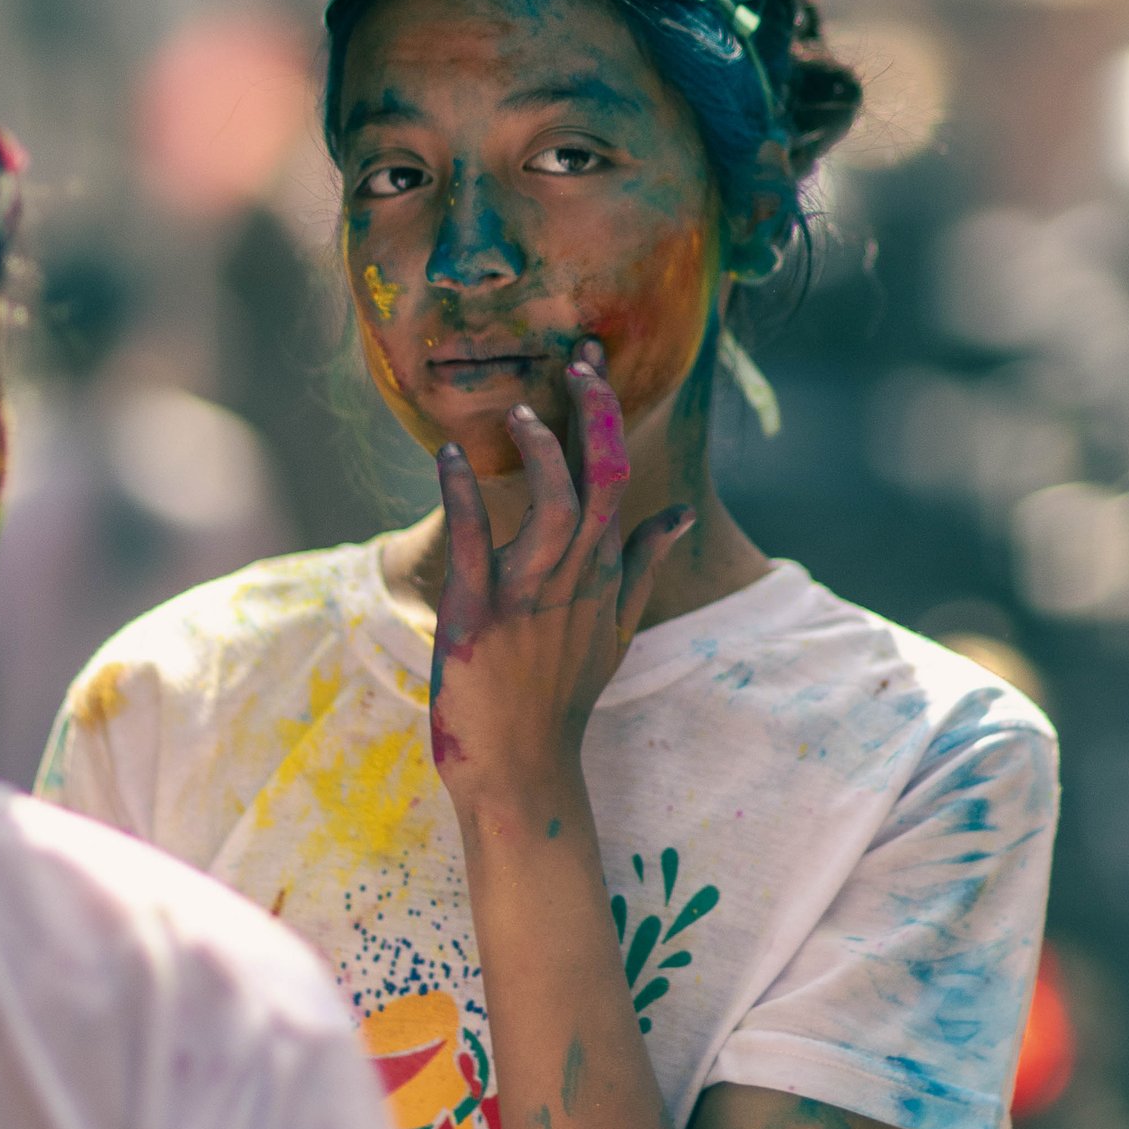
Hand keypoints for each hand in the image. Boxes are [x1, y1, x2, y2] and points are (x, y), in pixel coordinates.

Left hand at [429, 341, 690, 809]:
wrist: (523, 770)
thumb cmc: (563, 697)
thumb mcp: (617, 627)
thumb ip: (644, 564)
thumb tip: (679, 511)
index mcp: (603, 573)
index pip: (617, 477)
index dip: (605, 416)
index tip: (589, 365)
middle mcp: (574, 578)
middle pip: (597, 478)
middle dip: (591, 411)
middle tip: (577, 358)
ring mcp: (529, 598)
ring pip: (552, 506)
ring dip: (539, 451)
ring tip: (518, 411)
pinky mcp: (478, 617)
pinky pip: (475, 544)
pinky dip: (463, 496)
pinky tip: (449, 459)